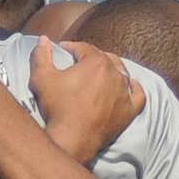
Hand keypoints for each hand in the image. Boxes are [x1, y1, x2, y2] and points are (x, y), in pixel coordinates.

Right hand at [29, 38, 145, 162]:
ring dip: (111, 69)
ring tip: (100, 73)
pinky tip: (129, 85)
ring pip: (122, 73)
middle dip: (91, 57)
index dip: (71, 47)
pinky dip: (133, 88)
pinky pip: (137, 94)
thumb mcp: (41, 79)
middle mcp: (114, 73)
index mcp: (95, 61)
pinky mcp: (129, 110)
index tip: (62, 50)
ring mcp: (124, 91)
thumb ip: (41, 56)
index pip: (83, 48)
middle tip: (79, 62)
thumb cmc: (57, 108)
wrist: (72, 139)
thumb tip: (43, 39)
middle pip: (104, 58)